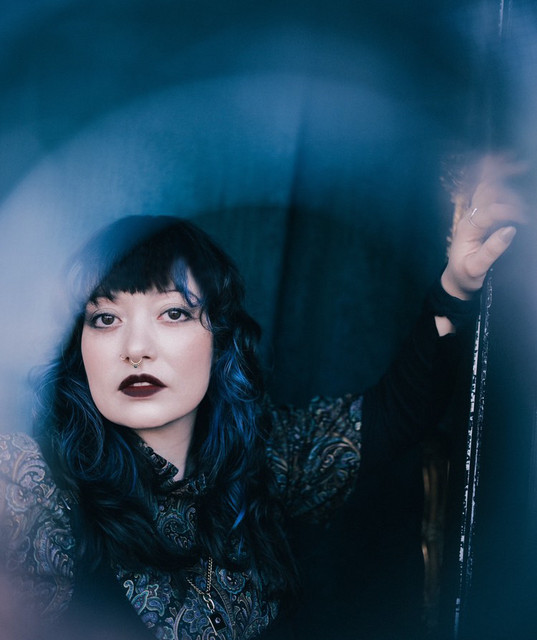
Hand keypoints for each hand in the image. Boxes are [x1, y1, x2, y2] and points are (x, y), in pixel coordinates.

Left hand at [441, 154, 527, 299]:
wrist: (456, 280)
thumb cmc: (466, 276)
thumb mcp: (476, 268)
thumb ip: (492, 250)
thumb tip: (510, 230)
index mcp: (468, 229)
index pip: (490, 212)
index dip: (509, 212)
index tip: (524, 220)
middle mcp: (470, 217)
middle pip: (486, 191)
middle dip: (504, 181)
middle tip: (523, 171)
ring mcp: (474, 214)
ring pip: (486, 187)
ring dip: (500, 173)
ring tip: (518, 163)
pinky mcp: (480, 215)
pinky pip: (487, 191)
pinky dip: (494, 176)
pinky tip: (505, 165)